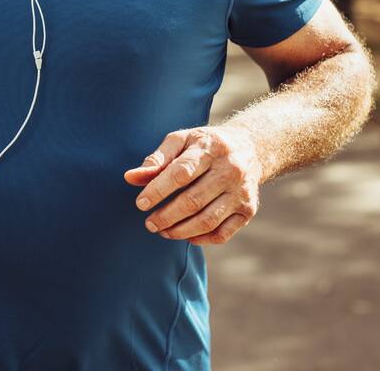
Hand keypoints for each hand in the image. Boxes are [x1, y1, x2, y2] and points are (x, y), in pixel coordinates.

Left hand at [123, 125, 262, 244]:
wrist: (250, 148)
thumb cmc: (205, 145)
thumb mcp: (181, 141)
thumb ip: (156, 159)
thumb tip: (130, 178)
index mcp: (210, 148)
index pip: (181, 173)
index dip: (158, 190)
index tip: (140, 203)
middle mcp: (230, 170)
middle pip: (193, 201)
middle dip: (166, 216)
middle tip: (149, 224)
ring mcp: (242, 192)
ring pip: (208, 220)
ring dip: (180, 231)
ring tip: (163, 231)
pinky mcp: (248, 210)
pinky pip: (223, 233)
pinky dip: (202, 239)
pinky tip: (186, 235)